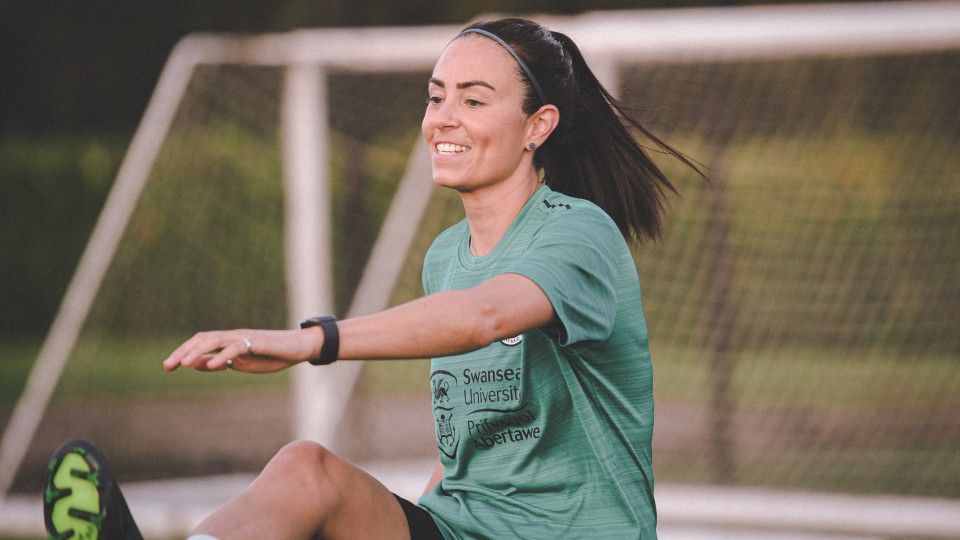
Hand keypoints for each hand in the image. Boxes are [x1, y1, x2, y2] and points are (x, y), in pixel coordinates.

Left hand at [163, 328, 320, 373]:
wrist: (299, 348)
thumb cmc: (272, 355)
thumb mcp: (241, 364)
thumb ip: (219, 362)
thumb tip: (195, 364)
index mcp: (228, 342)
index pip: (200, 343)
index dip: (183, 352)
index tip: (167, 366)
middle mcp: (234, 336)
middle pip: (203, 339)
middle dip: (184, 351)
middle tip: (167, 365)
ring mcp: (245, 337)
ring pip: (216, 340)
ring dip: (198, 351)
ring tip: (184, 364)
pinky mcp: (258, 342)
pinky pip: (237, 348)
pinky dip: (224, 355)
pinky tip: (214, 366)